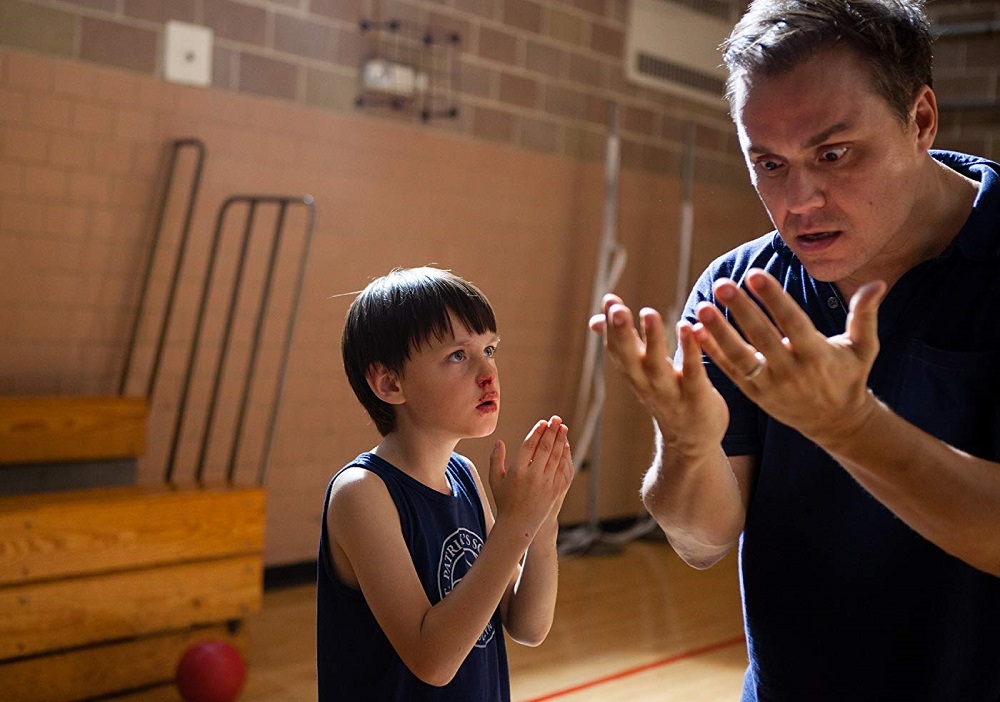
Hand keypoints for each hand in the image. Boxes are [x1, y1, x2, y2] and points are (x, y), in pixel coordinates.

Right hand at [489, 417, 572, 538]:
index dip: (537, 432)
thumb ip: (495, 459)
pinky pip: (562, 468)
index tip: (542, 422)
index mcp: (517, 471)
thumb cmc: (504, 501)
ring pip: (556, 457)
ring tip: (562, 428)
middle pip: (545, 448)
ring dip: (560, 440)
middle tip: (556, 419)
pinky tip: (565, 446)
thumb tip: (499, 442)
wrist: (518, 525)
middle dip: (552, 431)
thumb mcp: (495, 480)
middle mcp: (533, 476)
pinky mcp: (555, 490)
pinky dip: (565, 455)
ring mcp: (546, 483)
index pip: (529, 446)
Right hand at [589, 294, 728, 457]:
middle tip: (617, 309)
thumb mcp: (640, 371)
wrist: (691, 445)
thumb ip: (623, 343)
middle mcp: (646, 383)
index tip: (609, 298)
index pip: (617, 348)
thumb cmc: (667, 397)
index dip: (611, 325)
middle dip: (622, 333)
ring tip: (649, 312)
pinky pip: (692, 373)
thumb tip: (596, 320)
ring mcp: (670, 392)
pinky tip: (689, 328)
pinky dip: (690, 351)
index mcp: (634, 373)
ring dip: (652, 339)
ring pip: (657, 365)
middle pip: (629, 357)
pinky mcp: (697, 398)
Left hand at [692, 269, 884, 447]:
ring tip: (702, 307)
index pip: (793, 323)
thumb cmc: (849, 377)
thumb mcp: (863, 348)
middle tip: (723, 284)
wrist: (835, 423)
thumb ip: (864, 316)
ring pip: (740, 357)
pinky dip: (712, 352)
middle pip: (762, 338)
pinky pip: (729, 371)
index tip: (755, 275)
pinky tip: (695, 330)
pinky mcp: (754, 394)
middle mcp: (791, 371)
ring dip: (719, 332)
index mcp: (817, 355)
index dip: (774, 299)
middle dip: (741, 310)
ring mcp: (770, 385)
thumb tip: (877, 283)